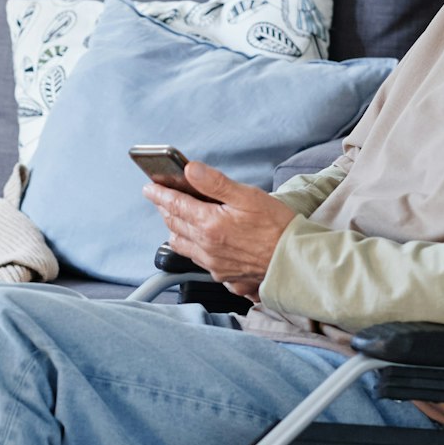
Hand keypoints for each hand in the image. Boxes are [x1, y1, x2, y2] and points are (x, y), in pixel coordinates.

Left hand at [143, 160, 296, 304]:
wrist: (294, 262)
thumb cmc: (277, 227)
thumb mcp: (248, 196)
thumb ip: (215, 183)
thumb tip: (190, 169)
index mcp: (209, 224)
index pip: (175, 205)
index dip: (159, 194)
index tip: (149, 187)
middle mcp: (206, 247)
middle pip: (174, 225)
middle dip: (165, 209)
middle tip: (161, 198)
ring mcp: (213, 263)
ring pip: (182, 245)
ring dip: (175, 229)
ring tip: (175, 218)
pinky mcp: (223, 275)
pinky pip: (197, 260)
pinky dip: (191, 247)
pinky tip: (198, 241)